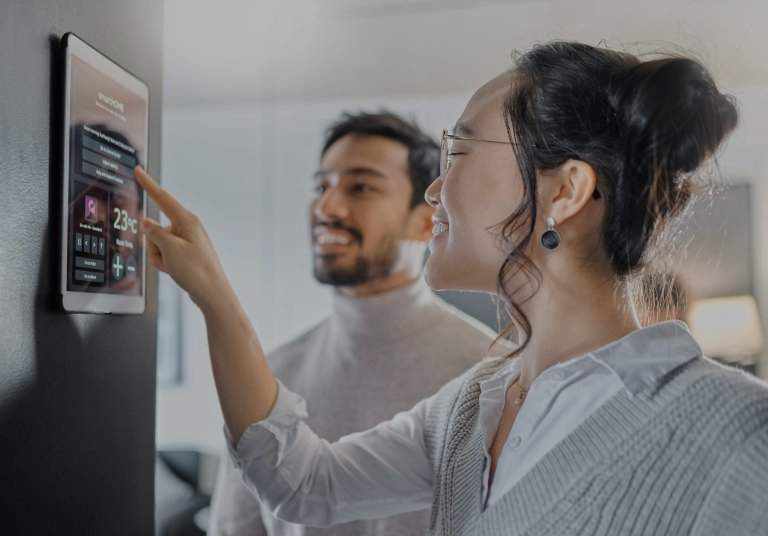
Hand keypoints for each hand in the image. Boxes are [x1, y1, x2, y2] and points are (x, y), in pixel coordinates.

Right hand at [135, 166, 230, 308]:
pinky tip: (176, 271)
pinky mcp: (187, 252)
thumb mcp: (170, 250)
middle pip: (156, 227)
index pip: (163, 197)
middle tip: (167, 258)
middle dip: (154, 244)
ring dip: (159, 256)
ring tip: (174, 266)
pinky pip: (166, 253)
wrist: (212, 293)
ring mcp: (188, 240)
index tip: (139, 170)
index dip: (148, 184)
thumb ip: (154, 233)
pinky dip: (165, 262)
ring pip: (158, 242)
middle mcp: (189, 227)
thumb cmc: (197, 272)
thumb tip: (147, 222)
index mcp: (187, 221)